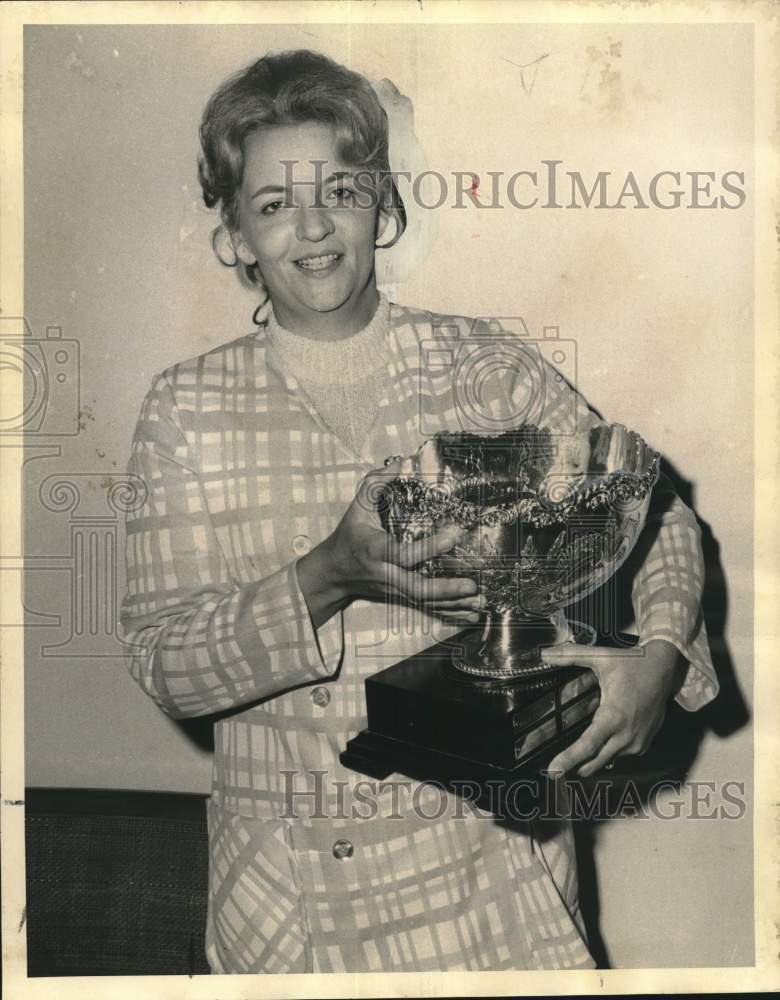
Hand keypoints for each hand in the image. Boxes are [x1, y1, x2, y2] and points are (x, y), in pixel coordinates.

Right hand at [297, 464, 480, 627]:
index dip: (429, 547)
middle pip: (416, 588)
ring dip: (453, 604)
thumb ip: (376, 484)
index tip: (454, 535)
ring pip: (425, 602)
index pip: (403, 554)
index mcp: (375, 550)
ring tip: (480, 603)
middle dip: (446, 588)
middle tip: (472, 585)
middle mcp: (385, 574)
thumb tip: (401, 463)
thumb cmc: (350, 535)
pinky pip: (426, 609)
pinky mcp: (399, 598)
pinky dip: (450, 613)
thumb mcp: (357, 507)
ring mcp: (393, 589)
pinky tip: (471, 615)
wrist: (334, 572)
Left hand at [543, 639, 686, 777]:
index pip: (587, 744)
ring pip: (606, 760)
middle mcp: (626, 734)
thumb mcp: (600, 657)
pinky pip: (620, 756)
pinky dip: (607, 753)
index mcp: (613, 715)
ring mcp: (637, 743)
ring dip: (591, 759)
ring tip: (577, 753)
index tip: (553, 771)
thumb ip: (570, 656)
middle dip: (574, 766)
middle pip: (594, 762)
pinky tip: (602, 741)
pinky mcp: (644, 745)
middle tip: (555, 769)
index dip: (568, 759)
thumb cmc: (632, 664)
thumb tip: (544, 653)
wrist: (663, 670)